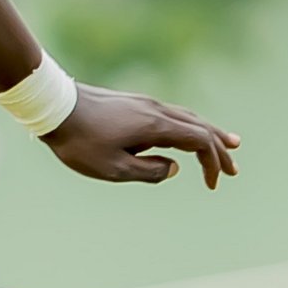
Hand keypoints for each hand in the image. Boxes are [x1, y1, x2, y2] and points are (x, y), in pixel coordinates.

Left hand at [42, 86, 239, 188]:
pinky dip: (187, 126)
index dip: (212, 162)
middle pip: (199, 127)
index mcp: (156, 126)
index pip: (198, 141)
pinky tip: (184, 134)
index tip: (214, 183)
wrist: (54, 108)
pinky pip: (171, 115)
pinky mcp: (134, 104)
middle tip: (233, 167)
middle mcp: (156, 110)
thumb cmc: (80, 142)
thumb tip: (173, 169)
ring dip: (206, 133)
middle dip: (218, 148)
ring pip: (187, 117)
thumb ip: (149, 172)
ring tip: (225, 144)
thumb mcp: (114, 169)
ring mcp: (145, 104)